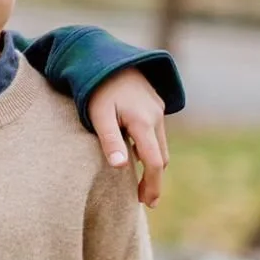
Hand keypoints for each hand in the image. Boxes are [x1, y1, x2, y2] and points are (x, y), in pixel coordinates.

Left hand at [89, 67, 167, 207]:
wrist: (107, 56)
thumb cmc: (97, 88)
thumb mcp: (98, 115)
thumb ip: (110, 140)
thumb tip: (121, 167)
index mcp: (142, 122)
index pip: (153, 162)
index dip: (152, 185)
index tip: (146, 203)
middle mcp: (156, 116)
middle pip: (161, 157)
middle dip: (154, 179)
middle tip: (144, 199)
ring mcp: (158, 110)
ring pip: (160, 144)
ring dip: (152, 163)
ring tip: (140, 182)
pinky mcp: (156, 104)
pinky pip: (157, 132)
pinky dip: (151, 147)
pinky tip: (137, 155)